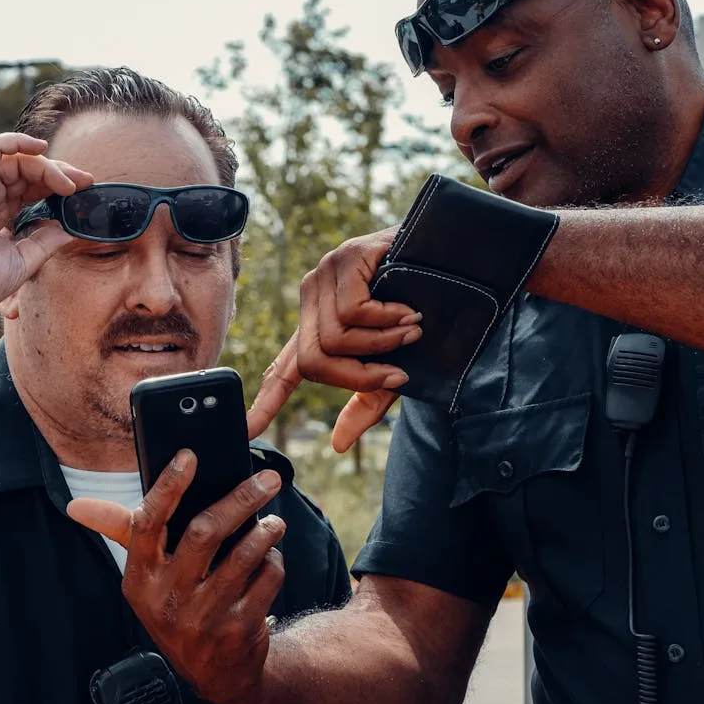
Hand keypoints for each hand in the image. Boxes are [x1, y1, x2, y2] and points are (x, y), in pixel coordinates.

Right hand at [0, 132, 93, 310]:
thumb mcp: (22, 262)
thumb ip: (44, 242)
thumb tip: (68, 230)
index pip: (31, 193)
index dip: (56, 190)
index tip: (83, 194)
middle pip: (28, 174)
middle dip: (59, 174)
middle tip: (85, 182)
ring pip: (17, 162)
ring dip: (47, 166)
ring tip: (70, 181)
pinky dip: (16, 142)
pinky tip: (41, 147)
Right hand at [67, 450, 286, 703]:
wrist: (217, 674)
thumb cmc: (177, 605)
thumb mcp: (146, 577)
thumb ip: (121, 532)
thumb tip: (75, 506)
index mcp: (139, 578)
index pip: (147, 523)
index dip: (167, 487)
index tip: (189, 456)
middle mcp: (166, 598)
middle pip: (204, 532)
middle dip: (240, 499)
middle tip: (268, 479)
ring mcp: (203, 617)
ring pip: (243, 556)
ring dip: (265, 532)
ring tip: (274, 521)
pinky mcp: (237, 630)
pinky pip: (265, 580)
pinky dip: (273, 563)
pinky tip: (270, 560)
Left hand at [245, 228, 421, 450]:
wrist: (454, 260)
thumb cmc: (424, 310)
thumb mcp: (395, 362)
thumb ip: (366, 398)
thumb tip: (338, 445)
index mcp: (319, 327)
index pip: (284, 369)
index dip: (267, 401)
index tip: (249, 430)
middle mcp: (313, 300)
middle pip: (312, 360)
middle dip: (357, 376)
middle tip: (398, 374)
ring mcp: (324, 276)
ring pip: (334, 338)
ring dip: (382, 344)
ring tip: (413, 330)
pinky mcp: (344, 259)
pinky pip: (352, 312)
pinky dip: (386, 320)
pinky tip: (408, 311)